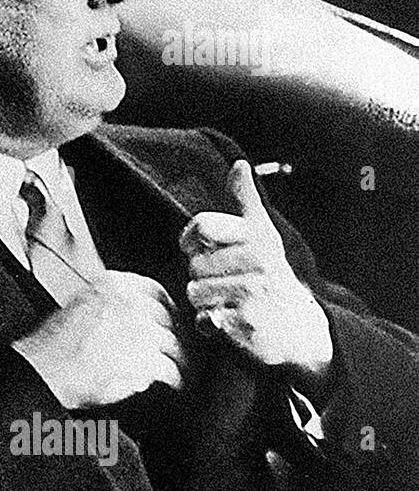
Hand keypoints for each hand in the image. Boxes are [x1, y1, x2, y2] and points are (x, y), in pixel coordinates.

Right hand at [13, 271, 185, 408]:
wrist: (44, 370)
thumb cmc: (53, 347)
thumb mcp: (81, 307)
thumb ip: (111, 305)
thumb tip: (134, 319)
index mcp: (112, 285)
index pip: (154, 290)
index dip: (166, 309)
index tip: (170, 322)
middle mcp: (130, 302)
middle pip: (167, 319)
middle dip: (173, 337)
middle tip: (175, 351)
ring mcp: (139, 329)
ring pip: (171, 344)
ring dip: (177, 359)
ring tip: (177, 371)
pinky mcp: (145, 358)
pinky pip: (169, 369)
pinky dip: (174, 379)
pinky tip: (173, 384)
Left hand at [179, 159, 332, 381]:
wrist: (300, 327)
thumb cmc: (270, 274)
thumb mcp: (261, 234)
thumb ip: (245, 199)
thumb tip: (240, 164)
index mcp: (257, 236)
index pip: (201, 225)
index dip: (191, 239)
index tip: (200, 248)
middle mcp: (259, 261)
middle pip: (193, 263)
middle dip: (202, 275)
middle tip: (227, 282)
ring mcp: (254, 292)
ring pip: (194, 291)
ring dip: (205, 300)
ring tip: (229, 300)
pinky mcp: (246, 323)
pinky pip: (203, 318)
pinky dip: (210, 323)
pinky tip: (230, 320)